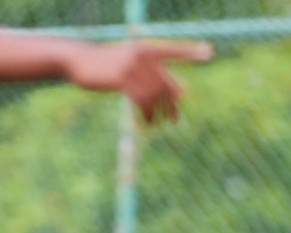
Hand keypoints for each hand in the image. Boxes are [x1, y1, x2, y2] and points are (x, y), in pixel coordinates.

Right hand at [64, 40, 212, 123]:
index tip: (209, 53)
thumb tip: (176, 91)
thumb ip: (149, 73)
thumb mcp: (128, 63)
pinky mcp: (123, 79)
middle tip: (176, 119)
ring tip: (157, 124)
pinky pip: (141, 99)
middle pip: (165, 82)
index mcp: (147, 49)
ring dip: (157, 112)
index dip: (190, 52)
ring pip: (153, 94)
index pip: (173, 51)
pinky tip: (149, 122)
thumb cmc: (106, 64)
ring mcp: (133, 66)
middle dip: (172, 103)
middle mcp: (143, 55)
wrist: (81, 61)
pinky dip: (147, 113)